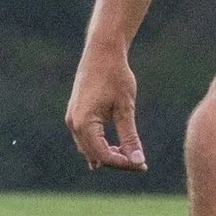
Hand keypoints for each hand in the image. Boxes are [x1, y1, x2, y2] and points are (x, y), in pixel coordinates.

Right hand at [66, 45, 146, 170]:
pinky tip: (116, 147)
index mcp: (84, 123)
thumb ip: (130, 136)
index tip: (143, 165)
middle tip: (140, 163)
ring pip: (89, 148)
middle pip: (95, 155)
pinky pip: (85, 138)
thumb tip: (138, 161)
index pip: (104, 155)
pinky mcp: (75, 113)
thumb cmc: (115, 76)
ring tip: (130, 155)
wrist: (102, 51)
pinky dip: (100, 145)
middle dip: (117, 161)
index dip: (124, 163)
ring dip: (107, 154)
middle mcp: (74, 123)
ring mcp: (72, 118)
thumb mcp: (125, 108)